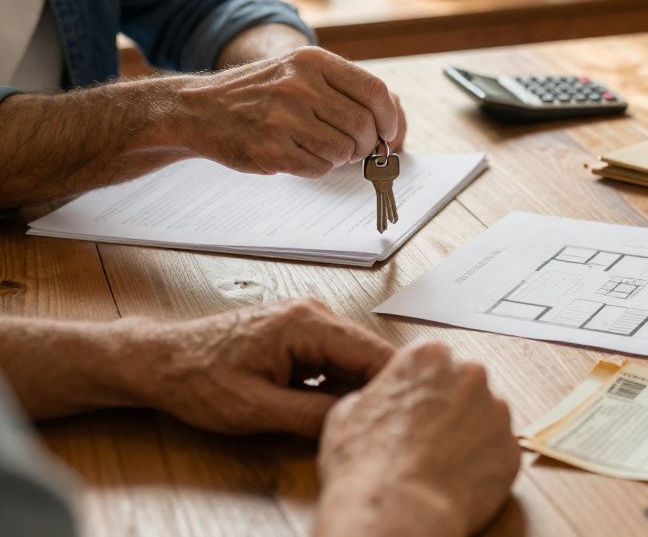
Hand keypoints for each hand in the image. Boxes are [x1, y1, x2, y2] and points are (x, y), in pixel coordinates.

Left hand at [133, 299, 394, 436]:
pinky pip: (334, 359)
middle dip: (372, 389)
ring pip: (353, 358)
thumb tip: (356, 420)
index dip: (391, 386)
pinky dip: (335, 384)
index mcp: (307, 323)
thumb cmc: (198, 379)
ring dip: (353, 389)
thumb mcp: (257, 409)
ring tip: (343, 419)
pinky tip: (323, 407)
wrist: (161, 361)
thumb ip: (312, 415)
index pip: (374, 352)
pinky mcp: (300, 332)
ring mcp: (307, 319)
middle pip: (368, 354)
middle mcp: (313, 312)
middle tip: (370, 425)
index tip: (396, 416)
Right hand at [174, 46, 403, 177]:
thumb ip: (343, 90)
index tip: (388, 133)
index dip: (389, 118)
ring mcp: (284, 118)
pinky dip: (315, 167)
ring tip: (318, 148)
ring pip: (343, 151)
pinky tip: (296, 154)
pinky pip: (318, 168)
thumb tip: (393, 123)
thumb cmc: (259, 93)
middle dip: (365, 145)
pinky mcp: (271, 149)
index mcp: (312, 61)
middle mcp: (300, 86)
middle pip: (363, 126)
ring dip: (339, 157)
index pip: (374, 91)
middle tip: (353, 148)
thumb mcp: (299, 72)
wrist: (198, 108)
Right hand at [316, 342, 518, 536]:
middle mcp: (470, 374)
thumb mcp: (347, 413)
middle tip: (424, 437)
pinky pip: (496, 452)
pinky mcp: (510, 448)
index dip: (420, 388)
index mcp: (429, 356)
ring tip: (438, 463)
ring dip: (468, 434)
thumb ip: (377, 394)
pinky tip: (455, 480)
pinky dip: (481, 464)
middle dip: (449, 407)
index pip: (432, 361)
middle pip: (463, 385)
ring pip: (484, 417)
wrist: (399, 511)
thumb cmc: (367, 464)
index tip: (412, 407)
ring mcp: (497, 411)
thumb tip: (382, 400)